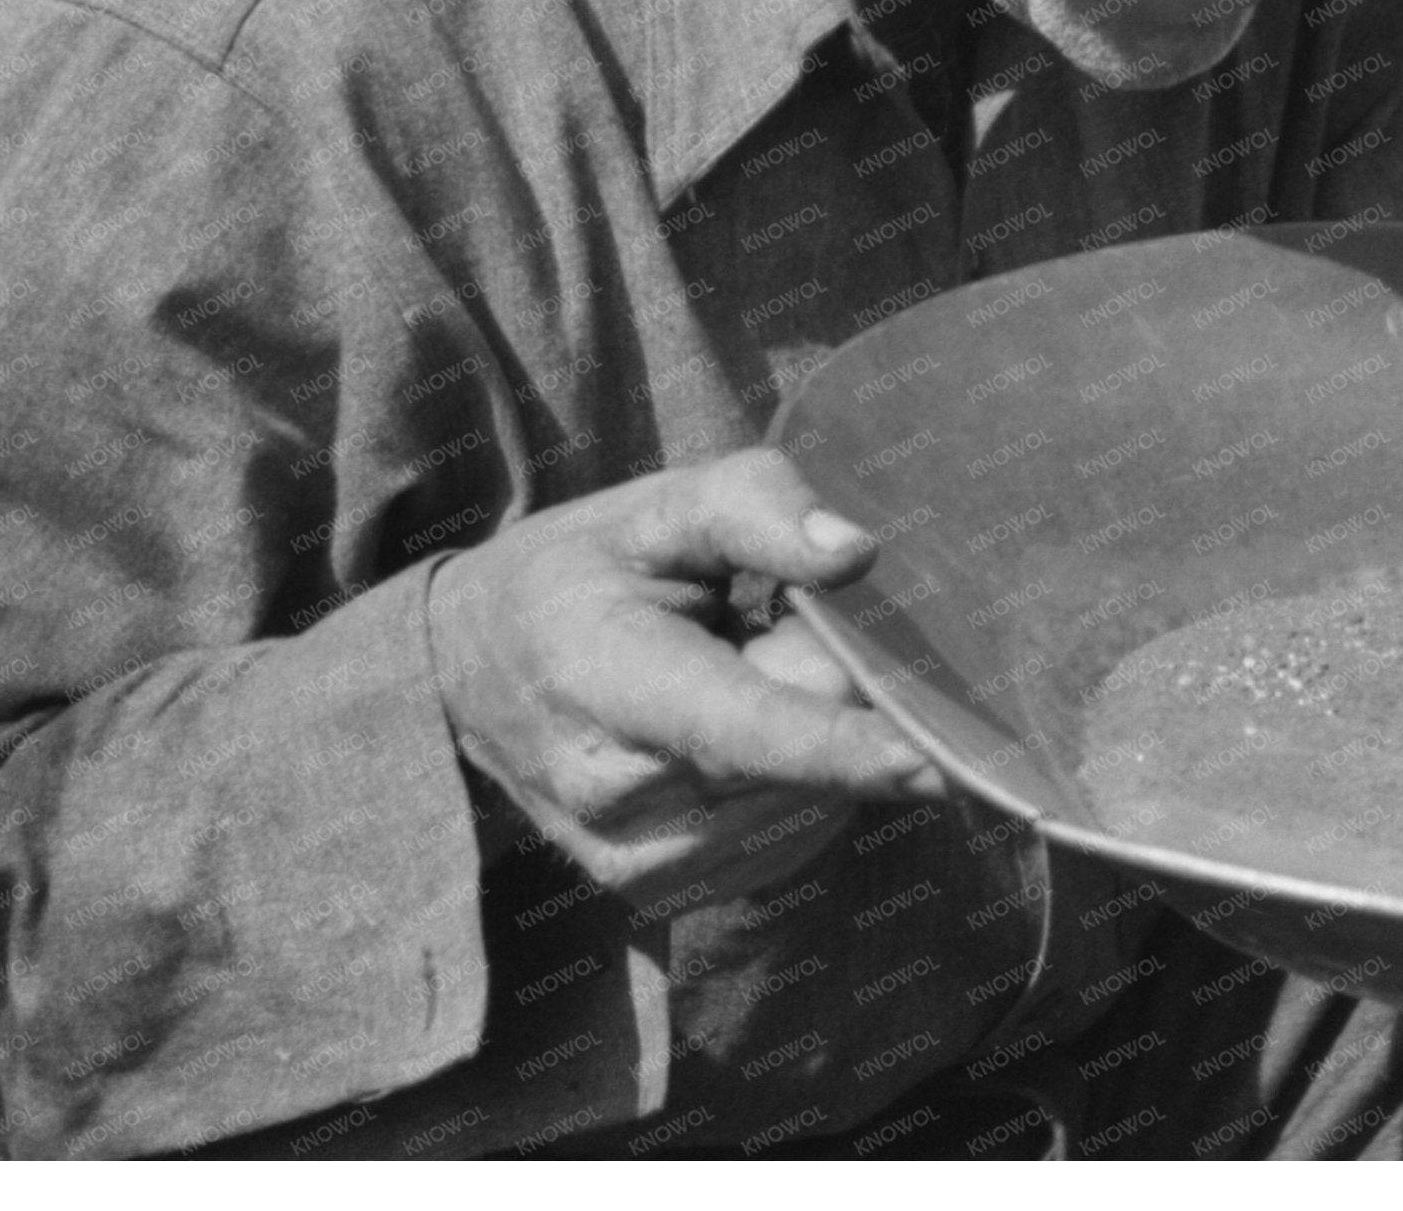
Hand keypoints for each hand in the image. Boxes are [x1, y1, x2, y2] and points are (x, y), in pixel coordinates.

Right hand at [429, 447, 942, 921]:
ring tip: (731, 680)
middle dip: (824, 695)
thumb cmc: (582, 572)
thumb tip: (858, 555)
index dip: (839, 747)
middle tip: (761, 629)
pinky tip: (736, 733)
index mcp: (601, 678)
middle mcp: (612, 794)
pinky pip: (786, 839)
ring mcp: (633, 862)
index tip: (934, 762)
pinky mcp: (660, 896)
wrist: (468, 672)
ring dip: (809, 745)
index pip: (739, 729)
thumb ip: (757, 507)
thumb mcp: (657, 506)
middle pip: (793, 764)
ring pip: (801, 809)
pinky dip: (793, 787)